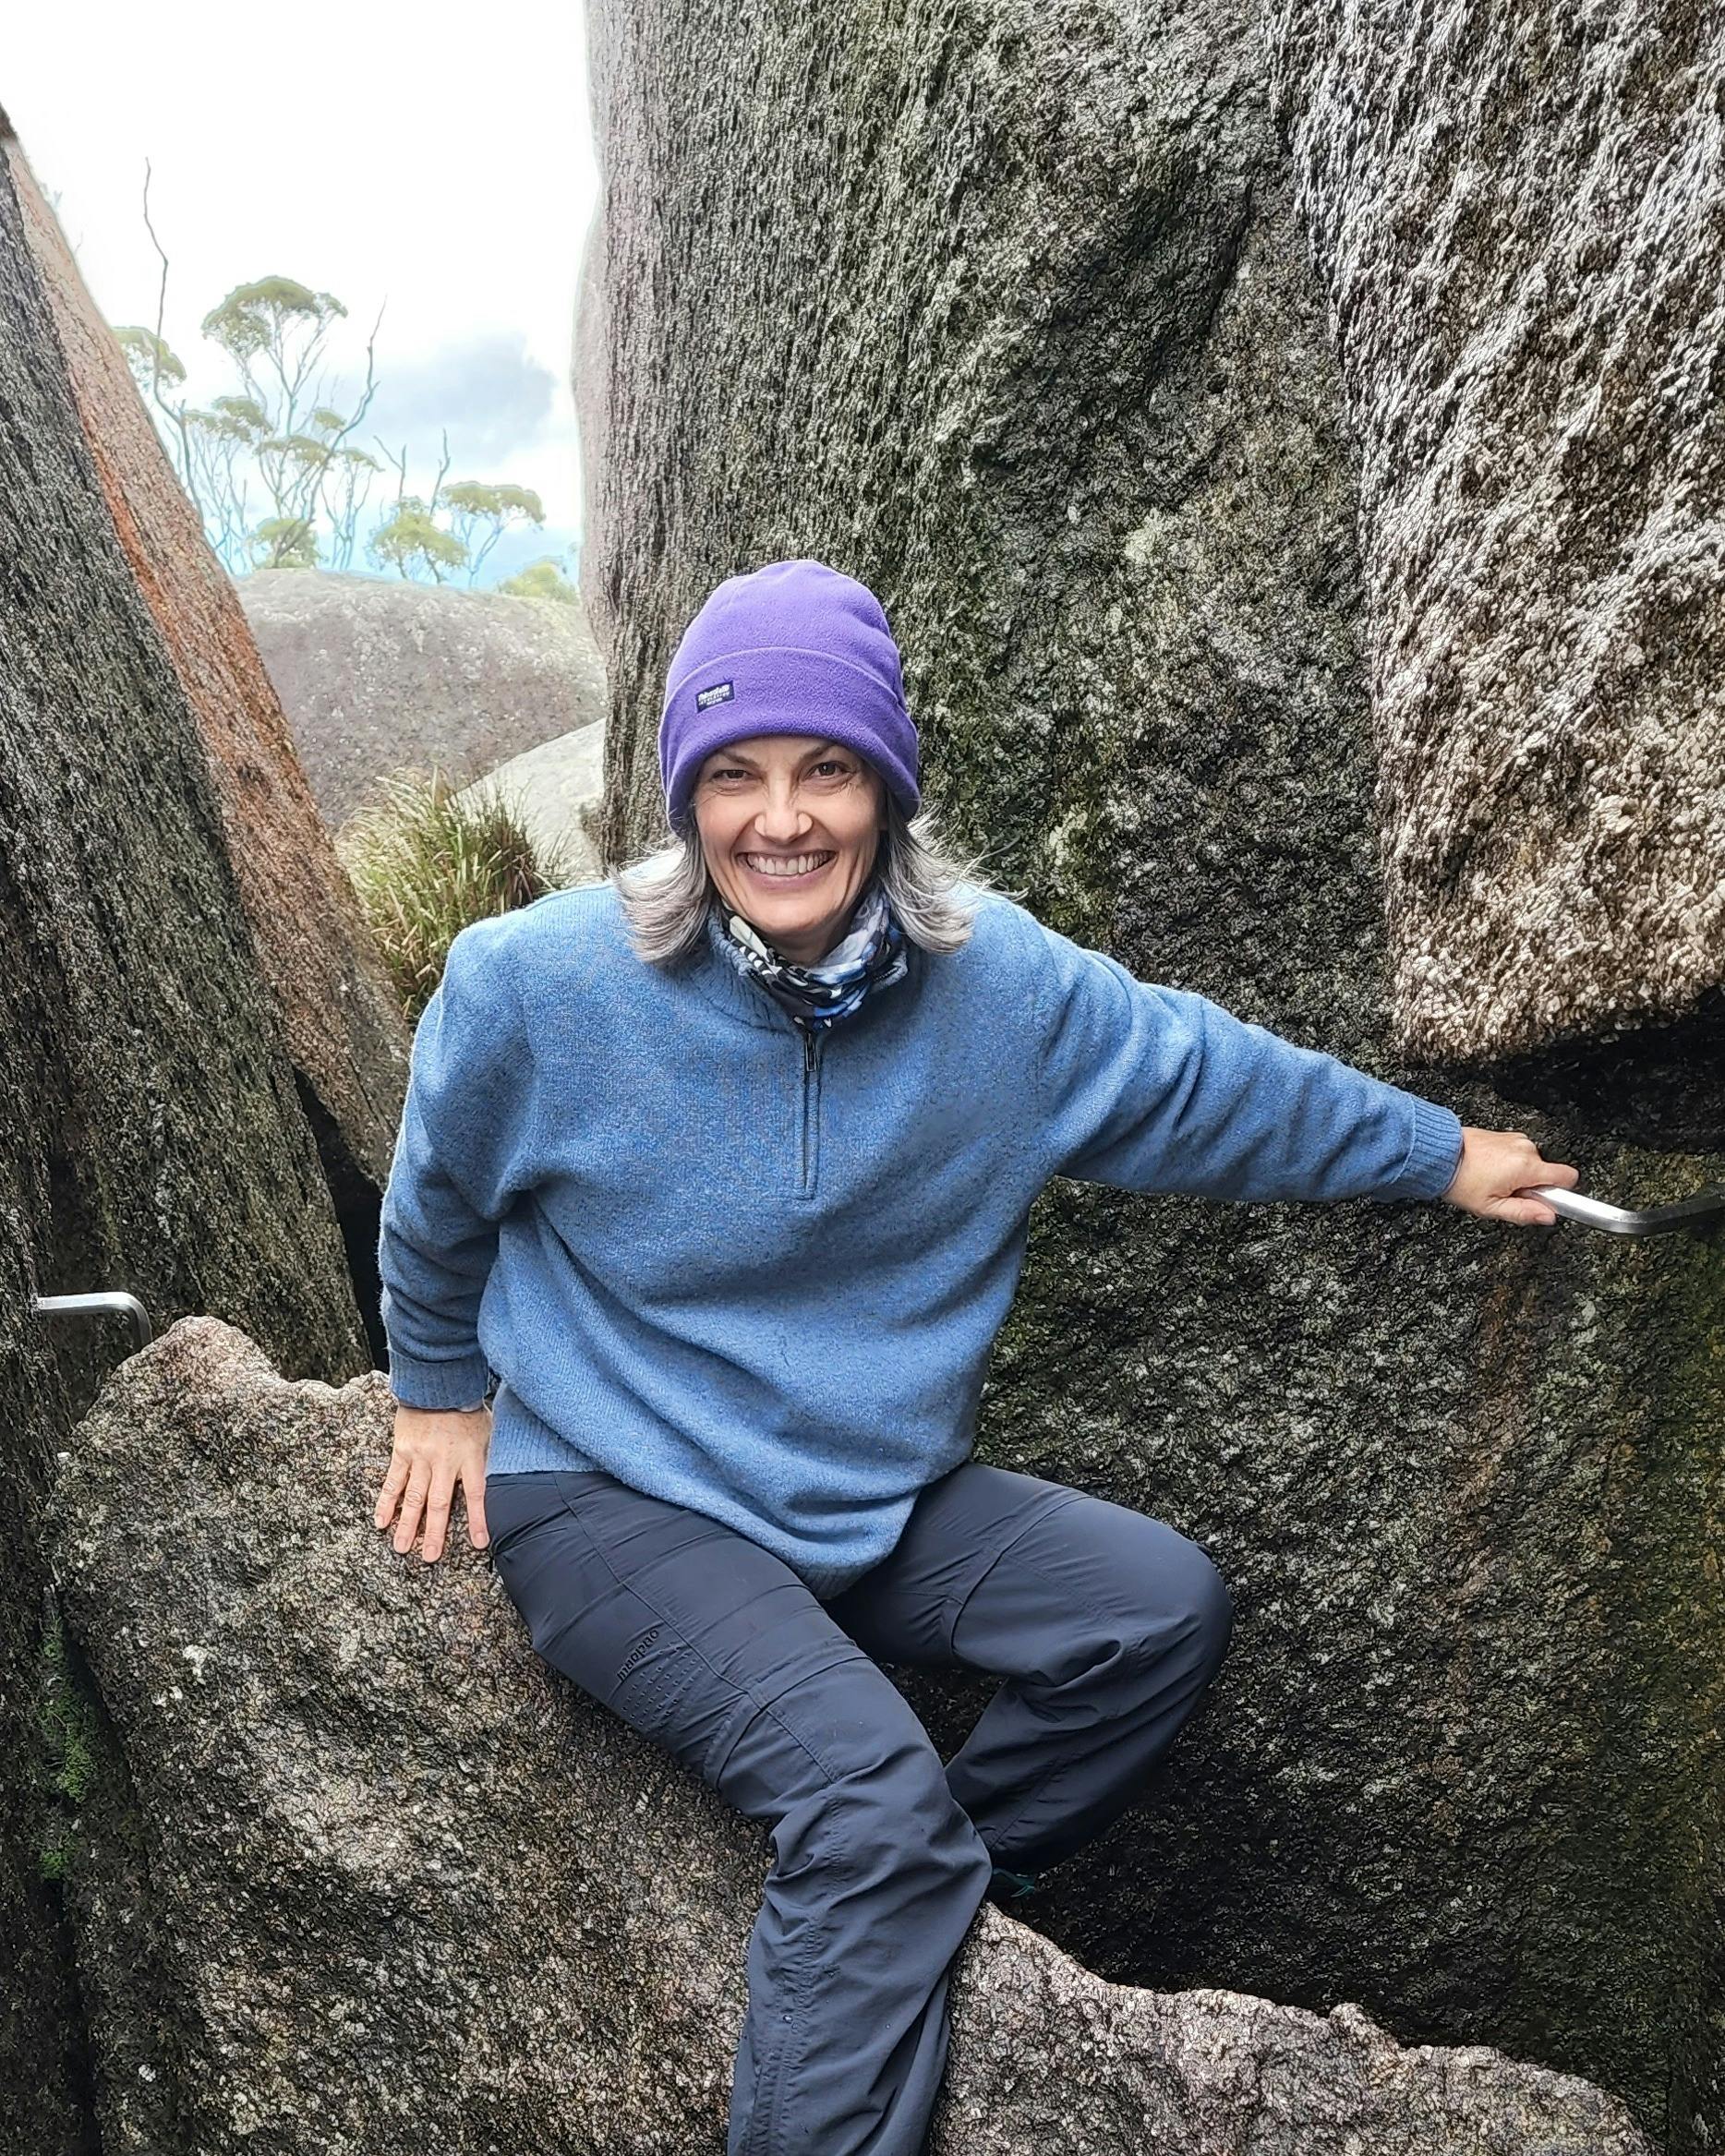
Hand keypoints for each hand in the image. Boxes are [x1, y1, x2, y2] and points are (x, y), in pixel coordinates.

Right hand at [376, 1399, 490, 1561]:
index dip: (478, 1520)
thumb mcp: (488, 1430)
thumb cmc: (466, 1409)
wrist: (437, 1382)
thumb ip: (490, 1457)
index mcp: (470, 1456)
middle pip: (440, 1503)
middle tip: (429, 1557)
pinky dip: (386, 1502)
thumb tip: (504, 1478)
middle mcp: (445, 1461)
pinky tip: (381, 1521)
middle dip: (434, 1533)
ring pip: (414, 1497)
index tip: (480, 1543)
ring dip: (407, 1524)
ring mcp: (421, 1457)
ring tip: (402, 1548)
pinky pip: (393, 1481)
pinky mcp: (402, 1451)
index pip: (476, 1494)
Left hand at [1440, 1126, 1579, 1225]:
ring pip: (1532, 1164)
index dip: (1561, 1192)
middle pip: (1546, 1173)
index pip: (1568, 1177)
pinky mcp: (1506, 1135)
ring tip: (1492, 1181)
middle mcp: (1525, 1148)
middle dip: (1531, 1186)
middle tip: (1504, 1193)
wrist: (1439, 1154)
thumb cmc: (1460, 1180)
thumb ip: (1524, 1213)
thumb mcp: (1491, 1207)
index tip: (1544, 1201)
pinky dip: (1509, 1164)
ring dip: (1518, 1175)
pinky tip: (1489, 1170)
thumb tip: (1548, 1216)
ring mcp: (1516, 1139)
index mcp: (1527, 1166)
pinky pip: (1519, 1155)